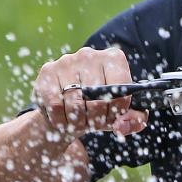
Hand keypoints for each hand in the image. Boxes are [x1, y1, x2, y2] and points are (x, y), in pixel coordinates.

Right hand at [31, 46, 146, 136]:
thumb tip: (120, 126)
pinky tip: (63, 120)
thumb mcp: (122, 114)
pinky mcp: (47, 72)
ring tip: (79, 123)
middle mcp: (90, 54)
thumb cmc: (100, 108)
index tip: (112, 117)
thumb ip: (133, 121)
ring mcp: (67, 61)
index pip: (122, 90)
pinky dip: (60, 120)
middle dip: (96, 119)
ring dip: (78, 122)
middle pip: (98, 99)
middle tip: (93, 123)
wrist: (67, 107)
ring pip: (75, 104)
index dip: (117, 111)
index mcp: (114, 59)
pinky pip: (55, 105)